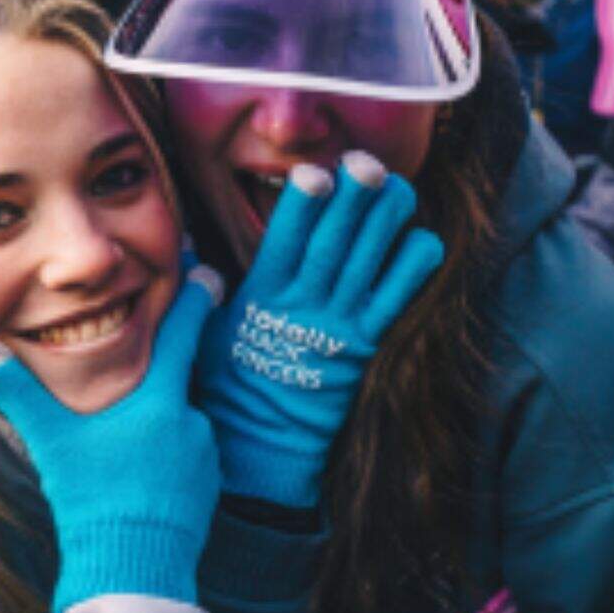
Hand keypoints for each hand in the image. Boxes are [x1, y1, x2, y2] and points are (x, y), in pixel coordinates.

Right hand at [0, 267, 222, 612]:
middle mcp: (192, 421)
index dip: (193, 298)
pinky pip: (188, 461)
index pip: (182, 332)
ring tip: (123, 455)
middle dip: (153, 383)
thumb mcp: (51, 442)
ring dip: (157, 429)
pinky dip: (167, 462)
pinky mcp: (208, 491)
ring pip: (179, 426)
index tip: (204, 270)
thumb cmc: (94, 501)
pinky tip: (138, 481)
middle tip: (124, 402)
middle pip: (175, 384)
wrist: (133, 571)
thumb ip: (16, 392)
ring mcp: (205, 458)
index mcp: (159, 400)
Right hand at [195, 152, 443, 506]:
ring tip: (400, 186)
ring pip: (367, 265)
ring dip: (386, 224)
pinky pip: (394, 304)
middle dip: (352, 201)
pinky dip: (412, 272)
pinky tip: (425, 240)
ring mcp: (336, 327)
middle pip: (333, 244)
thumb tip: (188, 251)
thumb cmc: (223, 388)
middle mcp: (303, 306)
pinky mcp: (363, 347)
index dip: (302, 207)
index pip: (284, 242)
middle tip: (368, 163)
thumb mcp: (199, 336)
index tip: (315, 174)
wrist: (259, 449)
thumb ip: (200, 293)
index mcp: (261, 297)